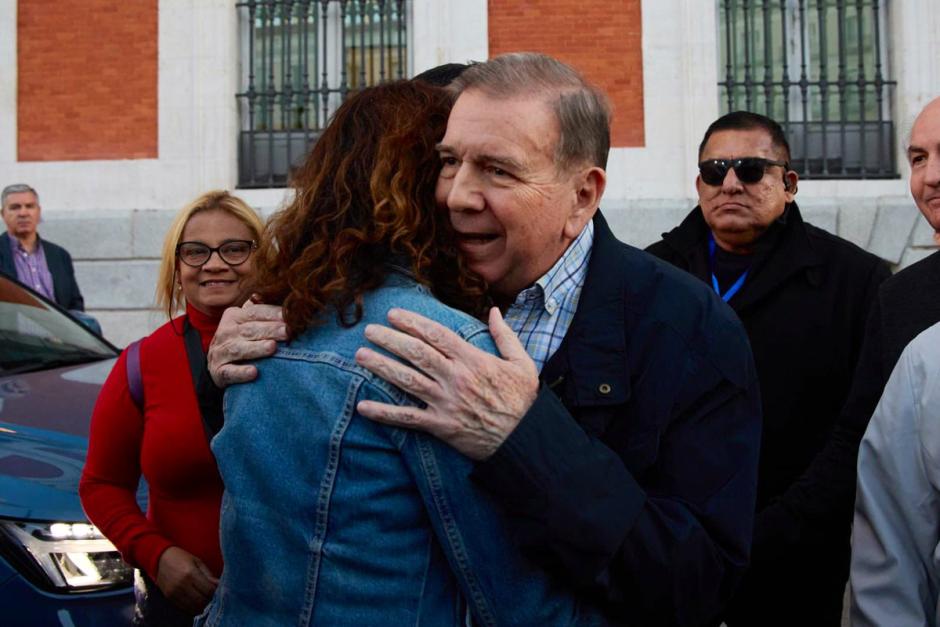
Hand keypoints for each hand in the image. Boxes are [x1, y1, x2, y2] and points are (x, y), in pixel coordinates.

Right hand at [154, 546, 217, 615]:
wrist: (160, 559)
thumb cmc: (182, 558)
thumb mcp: (197, 562)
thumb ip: (208, 575)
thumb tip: (219, 585)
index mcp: (190, 573)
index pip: (208, 590)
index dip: (216, 591)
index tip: (218, 589)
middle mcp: (181, 585)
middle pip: (202, 601)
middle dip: (210, 600)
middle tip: (212, 595)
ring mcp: (174, 593)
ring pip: (193, 607)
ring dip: (202, 605)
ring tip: (205, 598)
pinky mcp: (169, 598)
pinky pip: (184, 609)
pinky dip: (193, 608)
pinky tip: (196, 601)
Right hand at [207, 299, 286, 386]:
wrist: (218, 365)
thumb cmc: (240, 339)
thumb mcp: (246, 322)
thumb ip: (259, 309)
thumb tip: (274, 292)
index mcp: (234, 316)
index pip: (254, 312)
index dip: (272, 313)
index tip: (289, 316)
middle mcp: (225, 332)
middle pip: (249, 330)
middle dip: (269, 330)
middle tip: (288, 331)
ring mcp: (220, 352)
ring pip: (239, 349)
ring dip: (256, 348)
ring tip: (272, 347)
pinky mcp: (219, 372)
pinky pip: (229, 372)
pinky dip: (241, 373)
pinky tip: (254, 373)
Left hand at [355, 307, 538, 459]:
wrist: (524, 440)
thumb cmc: (523, 401)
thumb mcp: (522, 363)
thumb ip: (505, 336)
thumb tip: (494, 311)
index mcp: (473, 360)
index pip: (436, 335)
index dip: (412, 323)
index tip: (393, 314)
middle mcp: (456, 378)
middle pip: (416, 353)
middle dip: (390, 339)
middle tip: (369, 330)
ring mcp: (446, 402)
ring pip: (407, 380)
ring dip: (381, 367)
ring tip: (360, 355)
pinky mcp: (440, 425)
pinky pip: (407, 418)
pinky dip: (384, 413)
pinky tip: (363, 406)